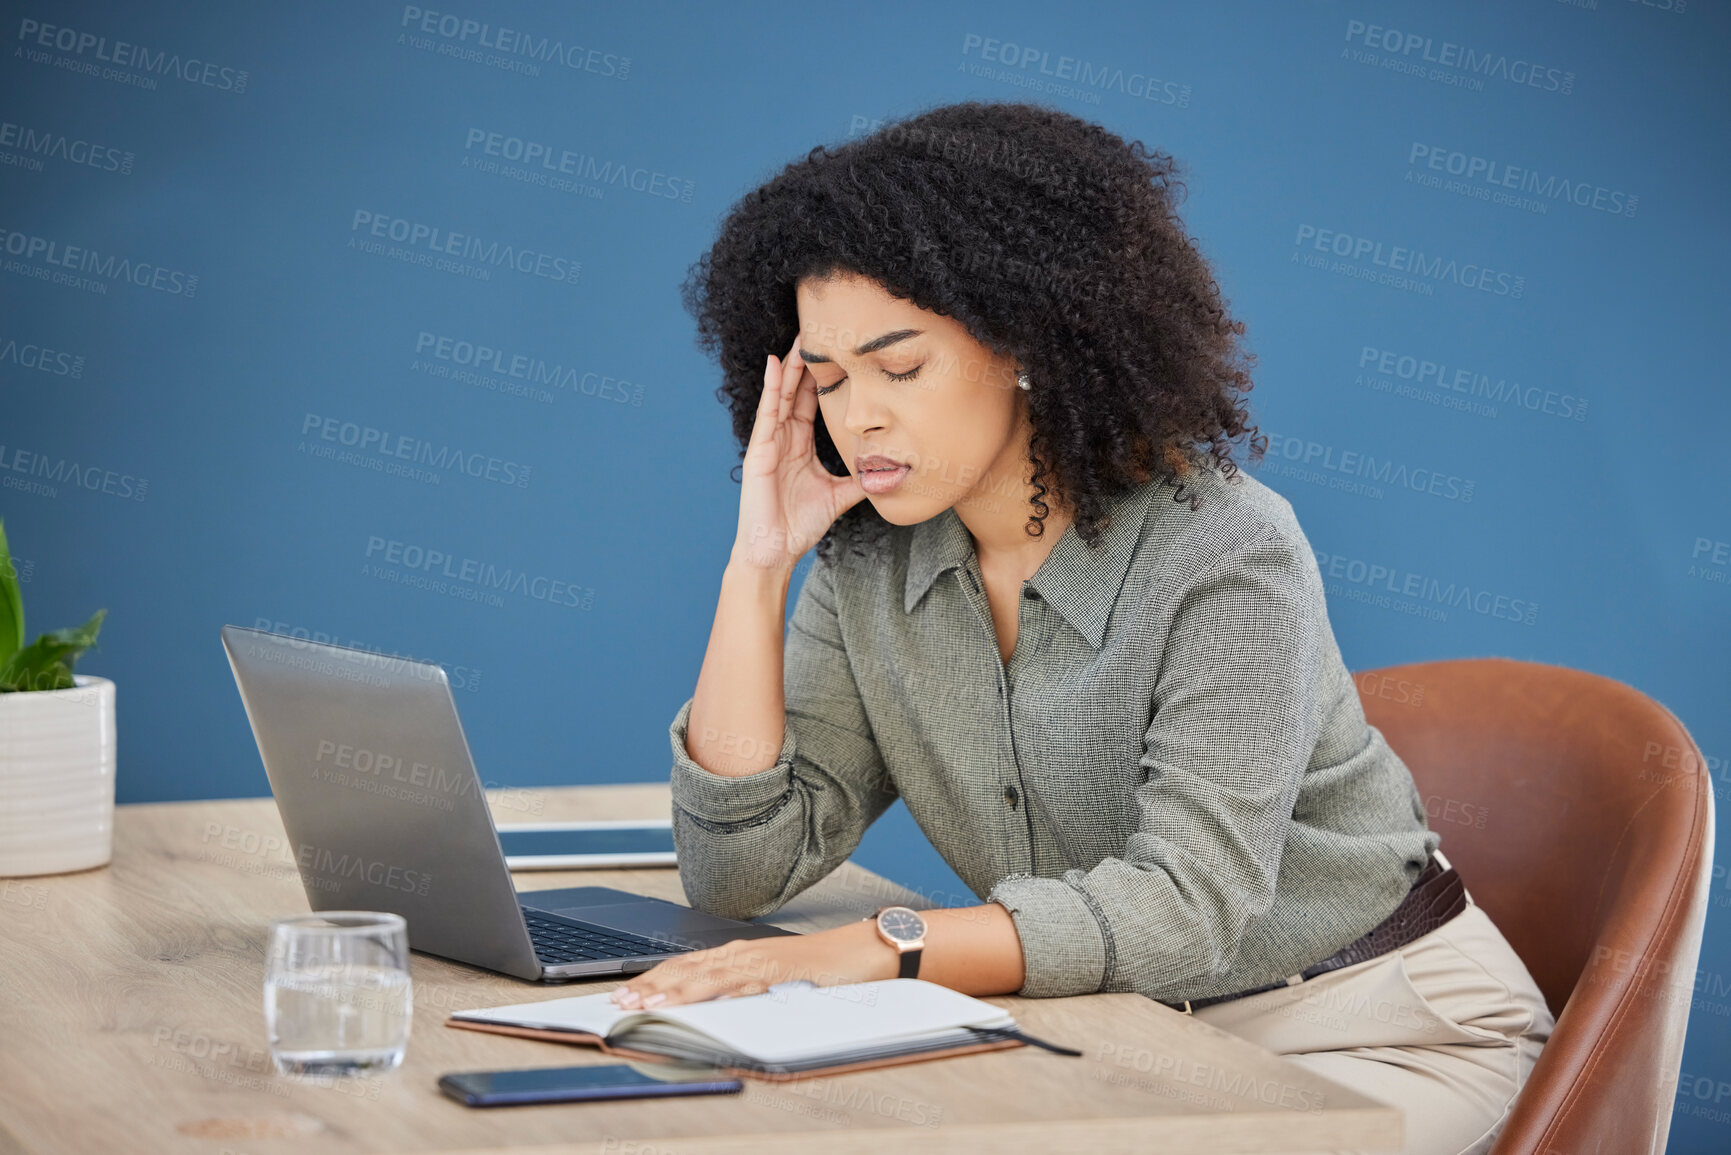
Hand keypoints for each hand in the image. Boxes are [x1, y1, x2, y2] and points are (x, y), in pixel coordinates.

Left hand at [610, 920, 894, 1009]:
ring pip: (711, 976)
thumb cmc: (822, 967)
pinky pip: (749, 986)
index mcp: (740, 954)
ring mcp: (764, 962)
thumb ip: (742, 988)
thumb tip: (709, 1009)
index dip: (652, 978)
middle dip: (652, 985)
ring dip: (677, 991)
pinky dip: (724, 995)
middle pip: (689, 969)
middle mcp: (746, 954)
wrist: (864, 950)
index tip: (623, 992)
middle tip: (620, 1001)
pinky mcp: (785, 973)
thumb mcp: (773, 978)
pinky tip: (705, 1004)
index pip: (686, 966)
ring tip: (649, 1004)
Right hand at [730, 339, 867, 572]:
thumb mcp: (839, 496)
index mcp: (800, 445)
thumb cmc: (799, 525)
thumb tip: (887, 472)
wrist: (776, 550)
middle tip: (817, 331)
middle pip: (796, 392)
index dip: (822, 378)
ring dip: (789, 366)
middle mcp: (783, 438)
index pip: (811, 403)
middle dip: (805, 363)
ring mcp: (769, 442)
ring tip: (798, 338)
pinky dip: (771, 387)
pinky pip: (766, 413)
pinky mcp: (759, 451)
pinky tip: (774, 364)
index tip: (836, 353)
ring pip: (782, 395)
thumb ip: (859, 480)